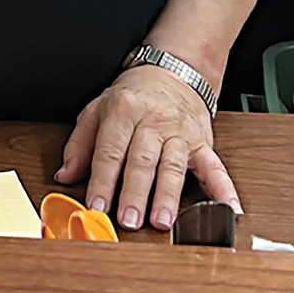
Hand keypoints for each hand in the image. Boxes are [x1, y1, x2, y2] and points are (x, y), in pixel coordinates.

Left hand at [55, 65, 240, 231]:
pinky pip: (215, 167)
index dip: (102, 180)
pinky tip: (229, 209)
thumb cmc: (132, 96)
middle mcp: (153, 121)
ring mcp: (180, 133)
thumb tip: (65, 175)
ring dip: (169, 196)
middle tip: (129, 220)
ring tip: (163, 221)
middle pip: (142, 159)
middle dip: (135, 192)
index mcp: (123, 111)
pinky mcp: (203, 142)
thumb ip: (80, 144)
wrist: (172, 72)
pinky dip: (224, 189)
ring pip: (174, 165)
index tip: (96, 205)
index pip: (110, 149)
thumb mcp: (98, 109)